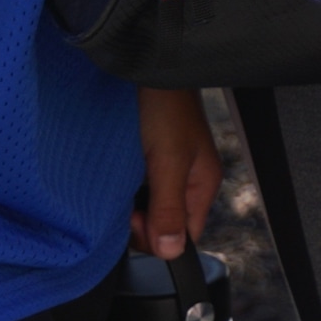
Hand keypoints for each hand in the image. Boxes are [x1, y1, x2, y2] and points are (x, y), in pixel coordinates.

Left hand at [132, 89, 222, 256]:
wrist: (147, 69)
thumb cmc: (164, 107)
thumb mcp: (166, 162)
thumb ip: (169, 208)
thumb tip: (171, 252)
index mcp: (202, 184)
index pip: (185, 236)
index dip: (157, 237)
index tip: (135, 217)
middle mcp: (187, 181)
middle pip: (164, 225)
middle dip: (140, 220)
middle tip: (125, 196)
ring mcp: (167, 171)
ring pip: (148, 208)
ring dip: (129, 203)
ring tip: (120, 180)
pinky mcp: (149, 160)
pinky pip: (137, 190)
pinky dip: (124, 188)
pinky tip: (118, 173)